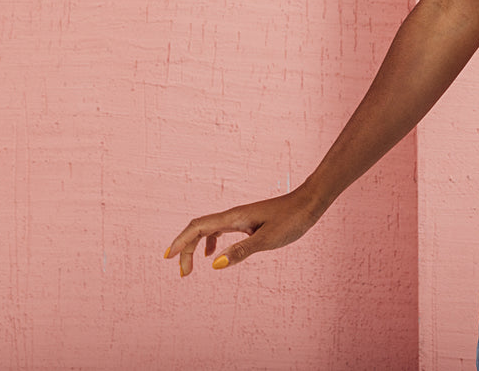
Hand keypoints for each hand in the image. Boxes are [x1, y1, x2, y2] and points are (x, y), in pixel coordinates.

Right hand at [164, 188, 322, 275]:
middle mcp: (233, 215)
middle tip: (182, 274)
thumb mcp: (267, 240)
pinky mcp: (248, 221)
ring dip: (195, 247)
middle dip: (186, 250)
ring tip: (190, 268)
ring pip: (208, 230)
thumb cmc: (292, 220)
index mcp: (233, 218)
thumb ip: (241, 252)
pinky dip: (210, 242)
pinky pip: (221, 230)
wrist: (310, 202)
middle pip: (199, 229)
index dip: (180, 242)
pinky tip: (213, 256)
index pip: (197, 227)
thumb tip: (214, 265)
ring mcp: (240, 218)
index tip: (168, 258)